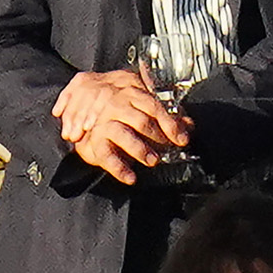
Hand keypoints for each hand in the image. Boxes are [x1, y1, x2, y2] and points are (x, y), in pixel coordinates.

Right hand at [52, 69, 189, 185]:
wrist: (83, 119)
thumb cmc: (119, 115)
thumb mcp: (142, 109)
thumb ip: (165, 116)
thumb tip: (189, 125)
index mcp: (131, 93)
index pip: (154, 106)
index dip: (170, 124)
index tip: (182, 138)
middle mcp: (117, 105)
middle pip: (141, 120)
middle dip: (157, 137)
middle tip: (167, 149)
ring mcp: (104, 123)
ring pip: (124, 134)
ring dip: (140, 150)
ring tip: (152, 161)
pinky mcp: (94, 143)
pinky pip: (108, 156)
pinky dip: (120, 169)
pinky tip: (131, 178)